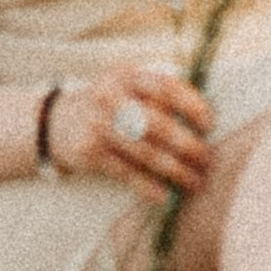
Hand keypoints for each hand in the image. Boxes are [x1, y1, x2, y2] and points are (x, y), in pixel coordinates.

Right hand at [46, 65, 212, 191]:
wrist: (60, 121)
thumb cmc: (111, 105)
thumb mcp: (128, 87)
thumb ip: (159, 96)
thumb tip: (205, 121)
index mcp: (127, 75)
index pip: (164, 86)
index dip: (191, 104)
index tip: (210, 124)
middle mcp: (110, 96)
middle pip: (156, 122)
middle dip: (186, 144)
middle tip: (207, 159)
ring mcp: (98, 124)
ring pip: (143, 151)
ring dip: (174, 170)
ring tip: (195, 182)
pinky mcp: (89, 151)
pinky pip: (125, 172)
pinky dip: (147, 186)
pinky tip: (165, 195)